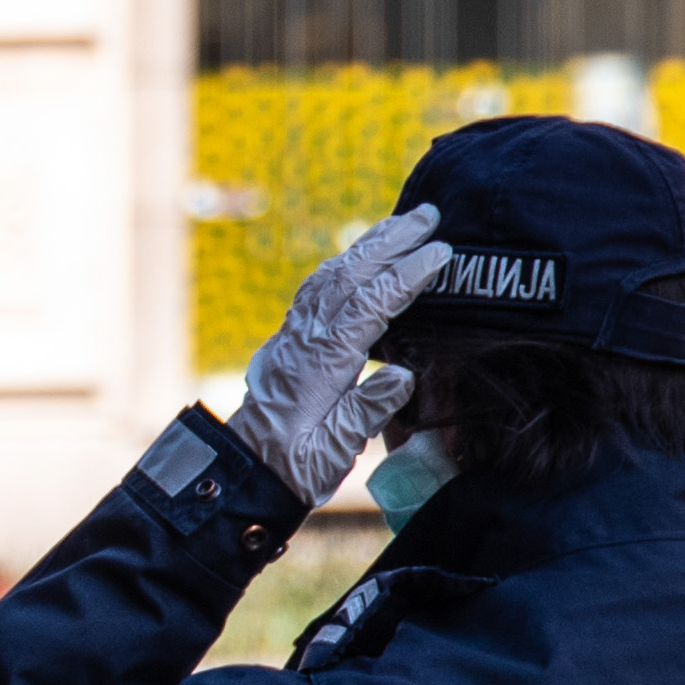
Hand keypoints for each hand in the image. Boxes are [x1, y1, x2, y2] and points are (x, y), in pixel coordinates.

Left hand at [230, 206, 450, 504]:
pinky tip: (359, 257)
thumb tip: (402, 375)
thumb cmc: (293, 467)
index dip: (405, 277)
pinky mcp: (291, 340)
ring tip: (402, 223)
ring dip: (367, 247)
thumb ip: (365, 411)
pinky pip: (317, 290)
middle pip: (348, 276)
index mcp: (320, 362)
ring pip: (330, 276)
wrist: (244, 471)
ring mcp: (294, 335)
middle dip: (389, 241)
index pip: (368, 305)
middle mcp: (305, 339)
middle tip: (429, 214)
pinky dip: (343, 265)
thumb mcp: (332, 451)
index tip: (440, 253)